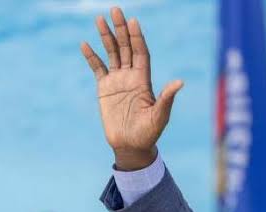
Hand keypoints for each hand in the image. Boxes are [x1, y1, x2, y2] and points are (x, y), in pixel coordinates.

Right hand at [80, 7, 183, 169]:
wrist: (132, 145)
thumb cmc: (149, 133)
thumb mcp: (160, 115)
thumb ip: (167, 98)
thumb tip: (180, 82)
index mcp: (144, 81)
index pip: (141, 53)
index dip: (138, 37)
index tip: (133, 21)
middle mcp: (131, 77)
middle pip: (127, 47)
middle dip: (121, 29)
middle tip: (116, 10)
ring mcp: (117, 81)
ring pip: (112, 54)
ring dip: (106, 37)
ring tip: (100, 19)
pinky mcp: (104, 89)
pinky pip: (97, 68)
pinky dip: (92, 57)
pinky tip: (85, 44)